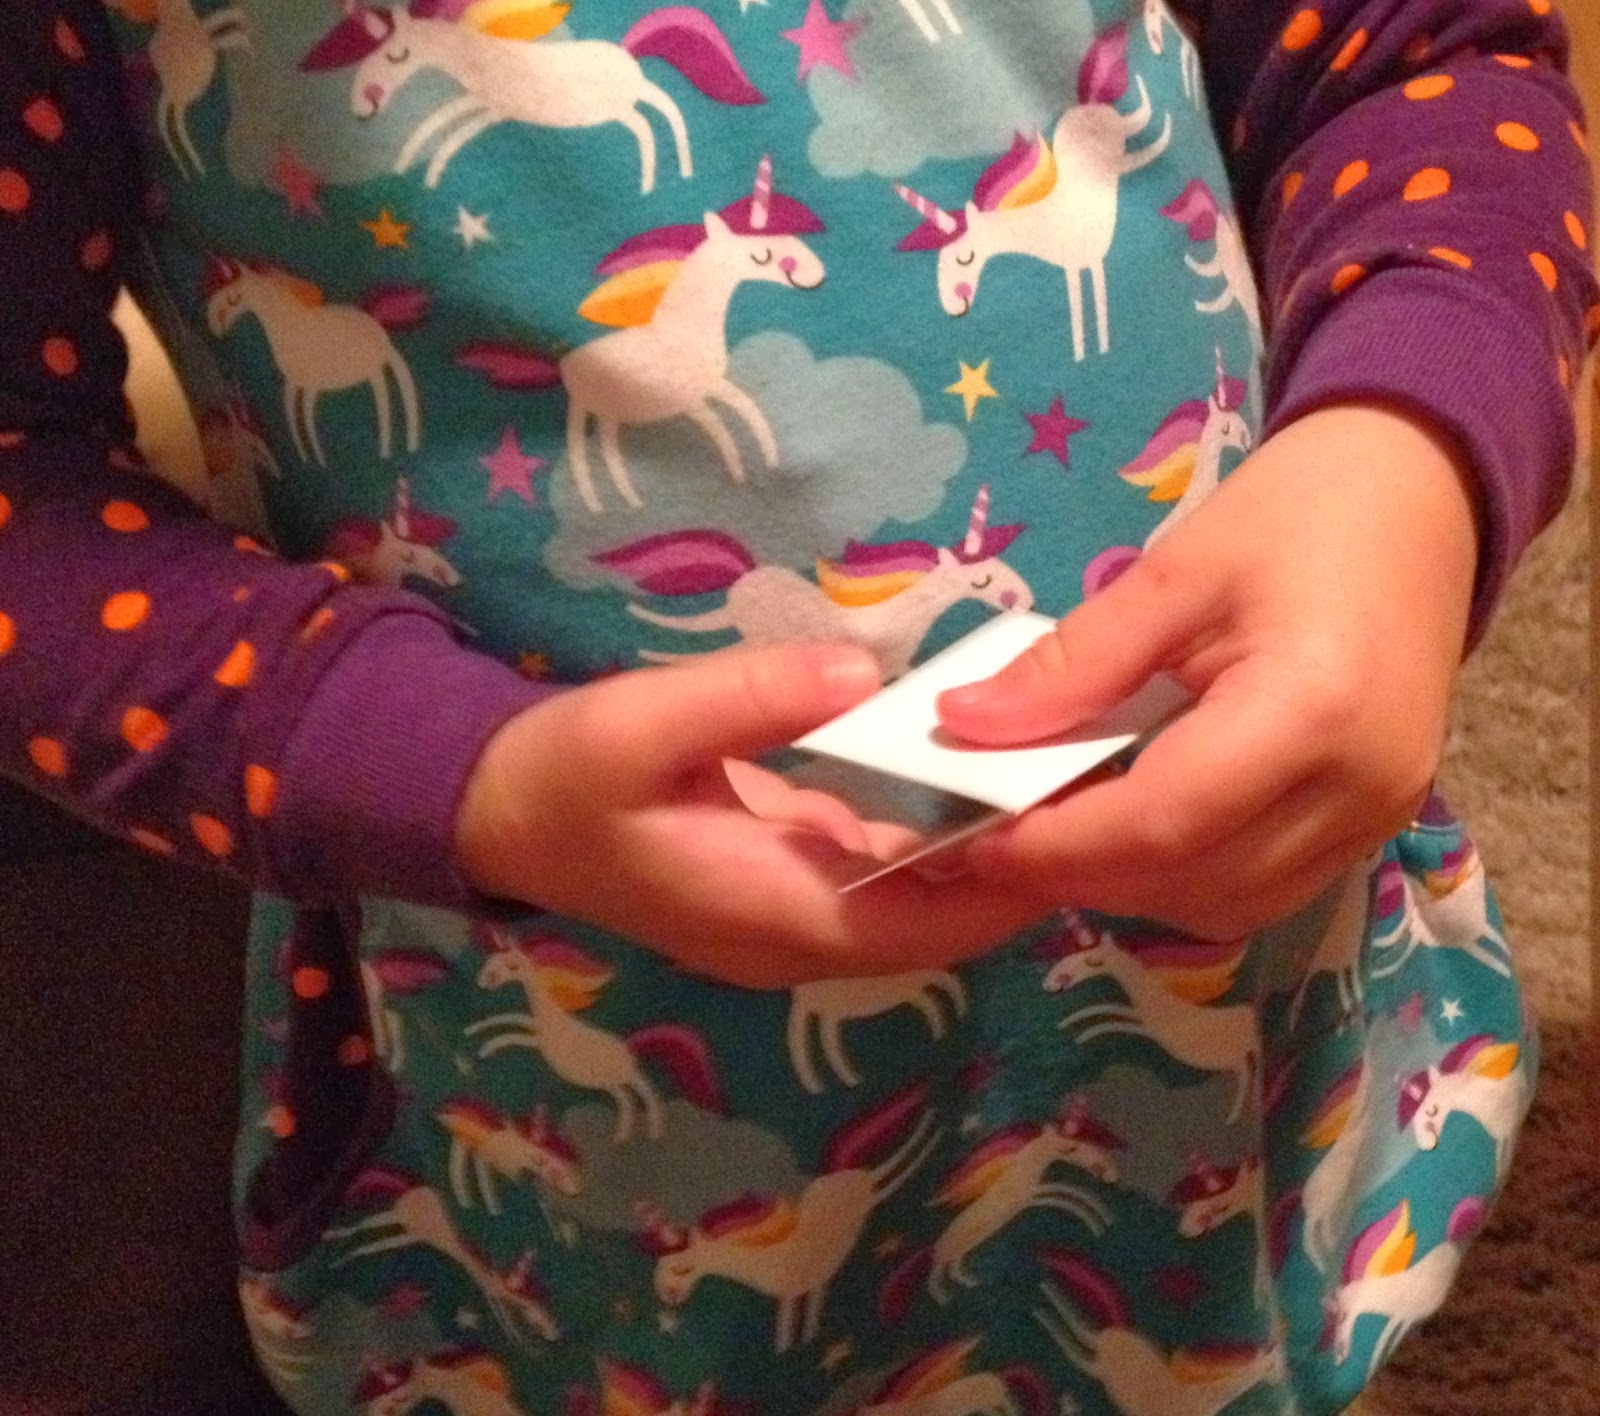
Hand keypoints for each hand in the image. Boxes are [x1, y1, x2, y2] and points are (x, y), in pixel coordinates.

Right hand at [455, 642, 1045, 987]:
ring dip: (983, 846)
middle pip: (940, 921)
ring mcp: (796, 918)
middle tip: (1087, 768)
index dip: (1010, 881)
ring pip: (918, 902)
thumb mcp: (640, 724)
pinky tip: (972, 765)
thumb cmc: (565, 775)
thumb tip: (862, 674)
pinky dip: (935, 831)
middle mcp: (800, 938)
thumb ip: (748, 700)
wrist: (502, 814)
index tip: (1077, 809)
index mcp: (773, 913)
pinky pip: (885, 874)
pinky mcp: (790, 886)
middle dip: (1016, 858)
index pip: (926, 925)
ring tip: (1054, 762)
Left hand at [935, 403, 1479, 939]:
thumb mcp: (1172, 572)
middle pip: (1190, 881)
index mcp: (1312, 713)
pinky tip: (1129, 829)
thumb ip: (1071, 663)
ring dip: (1129, 886)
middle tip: (991, 838)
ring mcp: (1380, 819)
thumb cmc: (1297, 515)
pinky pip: (1263, 889)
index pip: (1161, 824)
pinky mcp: (1376, 827)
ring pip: (1226, 904)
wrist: (1420, 500)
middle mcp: (1360, 790)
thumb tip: (961, 727)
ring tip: (1054, 834)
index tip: (967, 837)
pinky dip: (1182, 877)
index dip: (1054, 847)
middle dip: (1079, 874)